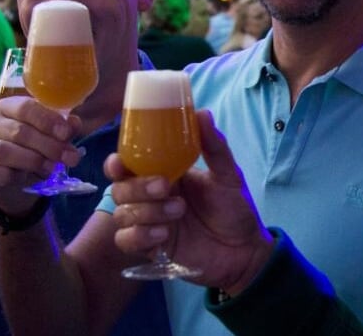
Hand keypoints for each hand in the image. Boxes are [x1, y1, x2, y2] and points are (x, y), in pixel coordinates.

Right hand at [0, 96, 82, 212]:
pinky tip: (24, 177)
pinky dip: (11, 176)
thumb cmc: (32, 151)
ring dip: (32, 161)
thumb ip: (62, 129)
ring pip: (4, 151)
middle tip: (69, 157)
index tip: (66, 133)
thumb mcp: (50, 138)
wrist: (12, 182)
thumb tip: (74, 123)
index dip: (47, 120)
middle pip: (18, 131)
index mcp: (8, 107)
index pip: (25, 107)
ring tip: (51, 168)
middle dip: (48, 145)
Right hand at [108, 110, 273, 294]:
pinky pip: (126, 241)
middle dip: (136, 187)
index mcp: (163, 173)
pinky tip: (163, 234)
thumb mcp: (227, 175)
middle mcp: (150, 196)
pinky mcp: (151, 247)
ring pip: (122, 214)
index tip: (122, 162)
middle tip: (165, 186)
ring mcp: (148, 222)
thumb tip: (202, 113)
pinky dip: (140, 236)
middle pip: (119, 188)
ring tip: (179, 211)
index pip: (128, 163)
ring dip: (147, 211)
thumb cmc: (234, 207)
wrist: (245, 249)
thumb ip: (214, 147)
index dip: (117, 162)